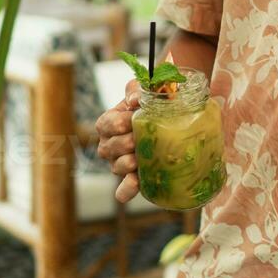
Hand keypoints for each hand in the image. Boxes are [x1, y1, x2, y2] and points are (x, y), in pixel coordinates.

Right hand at [95, 78, 141, 203]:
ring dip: (128, 162)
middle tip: (142, 138)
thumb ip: (137, 89)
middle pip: (111, 146)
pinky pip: (124, 189)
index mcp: (108, 123)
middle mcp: (109, 145)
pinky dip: (127, 189)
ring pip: (117, 166)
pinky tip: (136, 183)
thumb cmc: (151, 102)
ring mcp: (119, 163)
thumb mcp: (144, 90)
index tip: (136, 116)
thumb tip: (135, 100)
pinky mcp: (132, 179)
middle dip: (127, 142)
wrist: (169, 119)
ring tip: (139, 158)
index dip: (121, 121)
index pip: (108, 124)